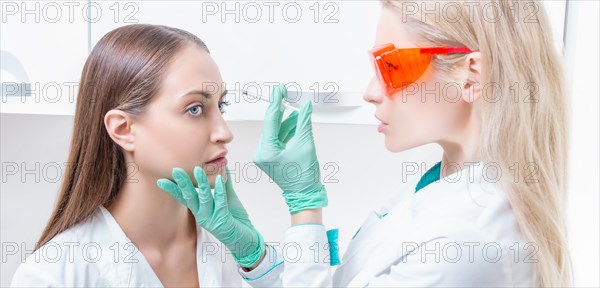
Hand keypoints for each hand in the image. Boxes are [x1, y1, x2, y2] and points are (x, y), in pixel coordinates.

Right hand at [157, 166, 264, 266]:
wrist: (245, 238)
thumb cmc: (234, 219)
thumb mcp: (227, 198)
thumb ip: (223, 184)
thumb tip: (221, 165)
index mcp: (200, 210)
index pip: (184, 198)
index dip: (173, 189)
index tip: (161, 180)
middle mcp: (202, 215)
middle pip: (190, 197)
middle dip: (183, 183)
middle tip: (176, 170)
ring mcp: (212, 219)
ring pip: (204, 199)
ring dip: (201, 184)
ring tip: (198, 170)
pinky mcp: (223, 221)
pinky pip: (220, 203)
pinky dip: (220, 191)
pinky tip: (220, 180)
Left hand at [253, 84, 327, 213]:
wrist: (304, 194)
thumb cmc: (303, 176)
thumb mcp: (305, 144)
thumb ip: (303, 122)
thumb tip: (304, 106)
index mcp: (266, 151)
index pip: (271, 120)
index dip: (277, 102)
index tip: (279, 90)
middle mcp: (261, 153)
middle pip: (271, 125)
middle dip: (281, 110)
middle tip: (286, 94)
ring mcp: (264, 155)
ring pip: (275, 131)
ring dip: (286, 121)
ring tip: (297, 110)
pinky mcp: (269, 156)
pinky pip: (277, 138)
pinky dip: (286, 130)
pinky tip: (295, 121)